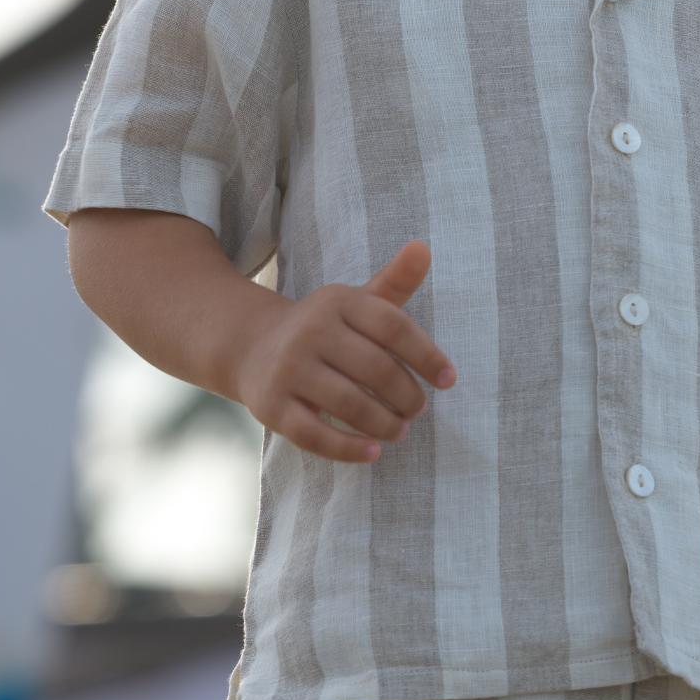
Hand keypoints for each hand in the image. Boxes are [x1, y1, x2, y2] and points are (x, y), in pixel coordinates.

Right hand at [229, 238, 454, 464]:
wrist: (251, 346)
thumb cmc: (323, 329)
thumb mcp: (356, 302)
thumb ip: (394, 282)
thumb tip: (424, 247)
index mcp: (337, 301)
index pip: (393, 327)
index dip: (428, 355)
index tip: (448, 380)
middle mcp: (310, 331)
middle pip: (376, 369)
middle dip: (407, 396)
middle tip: (417, 409)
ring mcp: (288, 369)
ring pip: (350, 405)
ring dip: (385, 423)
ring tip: (400, 429)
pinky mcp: (271, 405)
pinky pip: (316, 435)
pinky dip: (350, 449)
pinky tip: (374, 452)